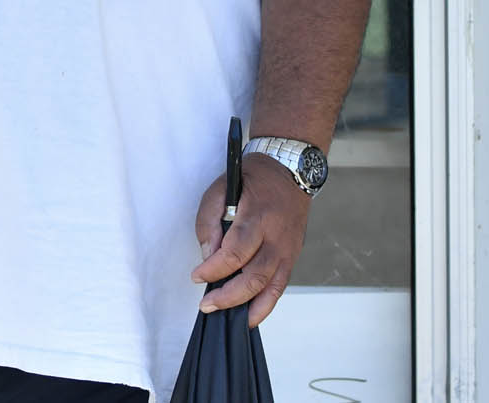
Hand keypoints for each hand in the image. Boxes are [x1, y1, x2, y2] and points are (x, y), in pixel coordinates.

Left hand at [190, 154, 312, 326]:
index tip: (196, 276)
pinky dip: (265, 306)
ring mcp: (288, 250)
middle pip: (254, 276)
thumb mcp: (222, 187)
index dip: (214, 269)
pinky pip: (280, 288)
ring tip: (223, 316)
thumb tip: (208, 254)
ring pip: (269, 287)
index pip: (235, 251)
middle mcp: (277, 237)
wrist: (290, 171)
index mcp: (258, 216)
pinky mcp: (292, 257)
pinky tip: (249, 317)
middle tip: (206, 304)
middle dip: (227, 296)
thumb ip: (210, 219)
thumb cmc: (252, 179)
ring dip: (245, 306)